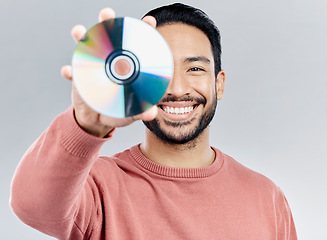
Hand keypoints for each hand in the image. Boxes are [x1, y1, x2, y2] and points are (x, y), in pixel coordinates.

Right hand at [61, 8, 157, 137]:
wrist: (97, 119)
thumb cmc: (118, 111)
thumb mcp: (131, 111)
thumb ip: (142, 111)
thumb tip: (152, 113)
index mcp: (127, 66)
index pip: (136, 45)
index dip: (143, 31)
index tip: (149, 22)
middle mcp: (110, 61)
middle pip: (110, 37)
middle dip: (108, 22)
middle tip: (107, 14)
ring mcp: (93, 67)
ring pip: (87, 47)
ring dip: (82, 37)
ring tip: (78, 31)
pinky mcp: (79, 78)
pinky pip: (73, 73)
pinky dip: (70, 72)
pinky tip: (68, 71)